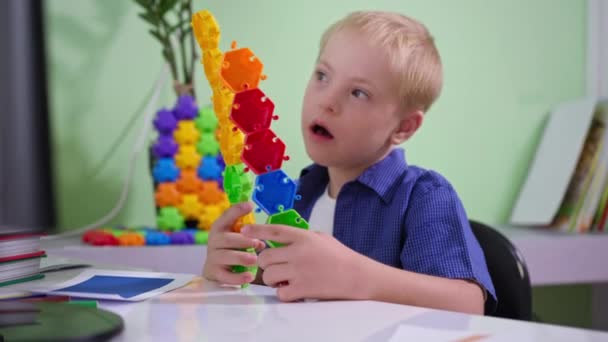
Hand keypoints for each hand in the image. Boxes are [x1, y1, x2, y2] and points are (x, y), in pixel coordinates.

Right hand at [202, 202, 265, 284]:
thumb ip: (249, 232)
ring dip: (241, 257)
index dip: (237, 210)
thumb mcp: (237, 236)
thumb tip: (263, 236)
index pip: (226, 216)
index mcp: (220, 228)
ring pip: (225, 256)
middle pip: (226, 239)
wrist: (216, 270)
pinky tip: (249, 276)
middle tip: (258, 243)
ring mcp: (213, 258)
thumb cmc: (232, 248)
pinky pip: (225, 276)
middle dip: (243, 240)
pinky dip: (238, 277)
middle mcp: (214, 241)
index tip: (250, 205)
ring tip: (255, 259)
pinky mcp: (214, 273)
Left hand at [241, 224, 365, 301]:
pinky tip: (292, 290)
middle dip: (265, 263)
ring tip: (283, 279)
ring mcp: (299, 271)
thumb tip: (282, 237)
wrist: (357, 276)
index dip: (256, 230)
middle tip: (274, 266)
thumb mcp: (321, 237)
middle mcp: (298, 252)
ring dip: (272, 279)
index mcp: (303, 237)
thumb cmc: (340, 256)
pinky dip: (283, 293)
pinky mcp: (303, 289)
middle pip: (265, 256)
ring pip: (269, 275)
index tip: (244, 231)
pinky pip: (280, 293)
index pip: (273, 231)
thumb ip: (301, 236)